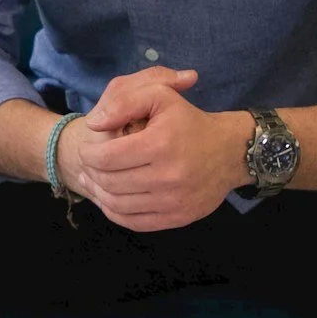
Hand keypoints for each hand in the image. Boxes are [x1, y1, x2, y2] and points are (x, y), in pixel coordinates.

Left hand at [59, 67, 253, 232]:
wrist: (230, 152)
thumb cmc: (189, 121)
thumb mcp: (160, 95)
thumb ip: (123, 101)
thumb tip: (93, 124)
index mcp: (160, 144)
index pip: (106, 157)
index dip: (88, 154)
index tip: (86, 149)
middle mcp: (168, 176)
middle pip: (109, 181)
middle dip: (91, 173)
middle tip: (87, 165)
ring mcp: (174, 201)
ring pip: (117, 204)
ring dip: (98, 192)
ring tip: (92, 180)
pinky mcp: (178, 218)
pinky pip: (134, 222)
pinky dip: (114, 212)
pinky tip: (109, 198)